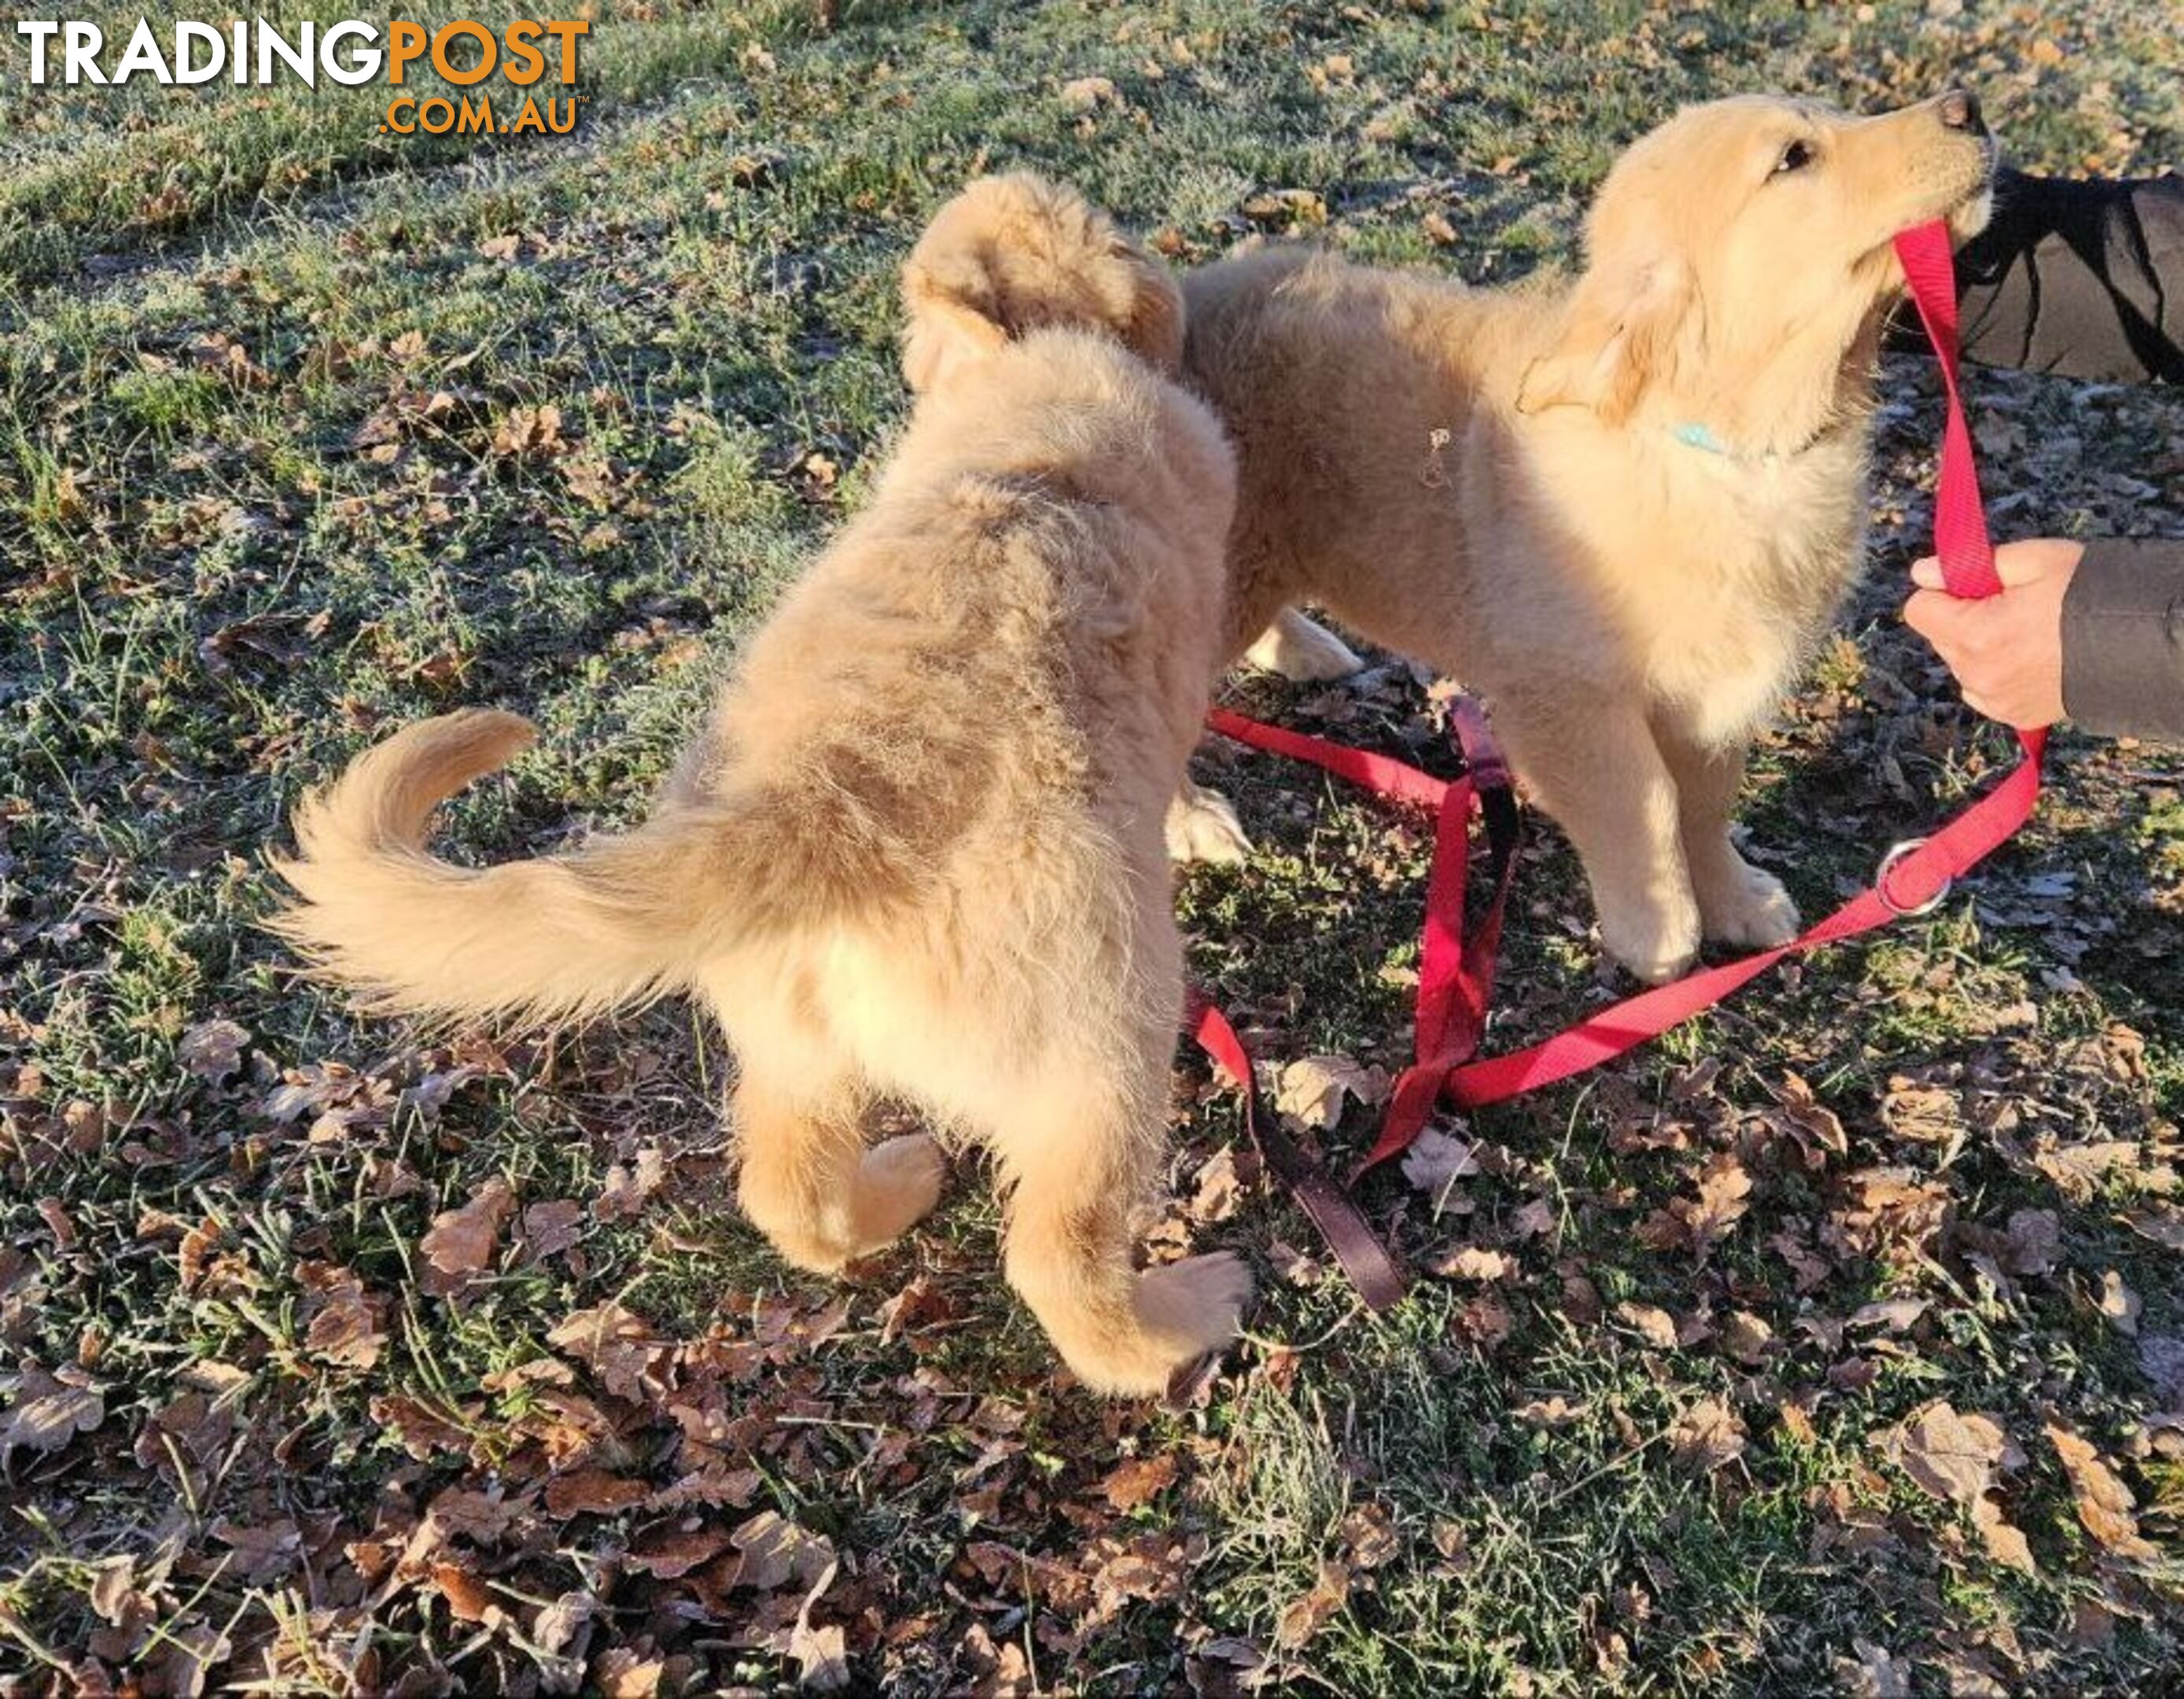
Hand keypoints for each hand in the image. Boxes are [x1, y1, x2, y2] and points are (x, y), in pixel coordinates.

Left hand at [1902, 538, 2083, 729]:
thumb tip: (1923, 572)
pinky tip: (2030, 657)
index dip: (1942, 591)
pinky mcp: (2014, 714)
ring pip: (1961, 663)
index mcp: (1976, 635)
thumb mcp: (2034, 560)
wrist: (2139, 644)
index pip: (1919, 609)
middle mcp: (1978, 674)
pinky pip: (1983, 689)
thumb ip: (1970, 565)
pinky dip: (1996, 671)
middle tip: (2010, 605)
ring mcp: (1995, 699)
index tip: (1973, 585)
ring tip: (2027, 632)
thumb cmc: (2088, 595)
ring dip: (1979, 646)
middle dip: (1963, 616)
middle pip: (1940, 637)